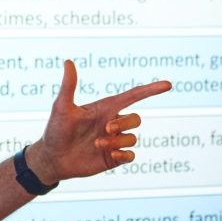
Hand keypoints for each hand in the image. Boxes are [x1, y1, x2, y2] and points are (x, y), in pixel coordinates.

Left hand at [28, 60, 170, 183]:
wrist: (53, 158)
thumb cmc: (55, 130)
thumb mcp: (62, 107)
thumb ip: (69, 86)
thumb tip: (68, 62)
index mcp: (105, 108)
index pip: (133, 96)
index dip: (151, 90)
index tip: (168, 85)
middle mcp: (112, 123)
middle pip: (135, 119)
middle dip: (124, 123)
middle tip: (105, 130)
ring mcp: (114, 140)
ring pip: (132, 138)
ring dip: (117, 141)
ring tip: (96, 145)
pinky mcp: (113, 157)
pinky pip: (131, 155)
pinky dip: (124, 155)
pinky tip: (110, 155)